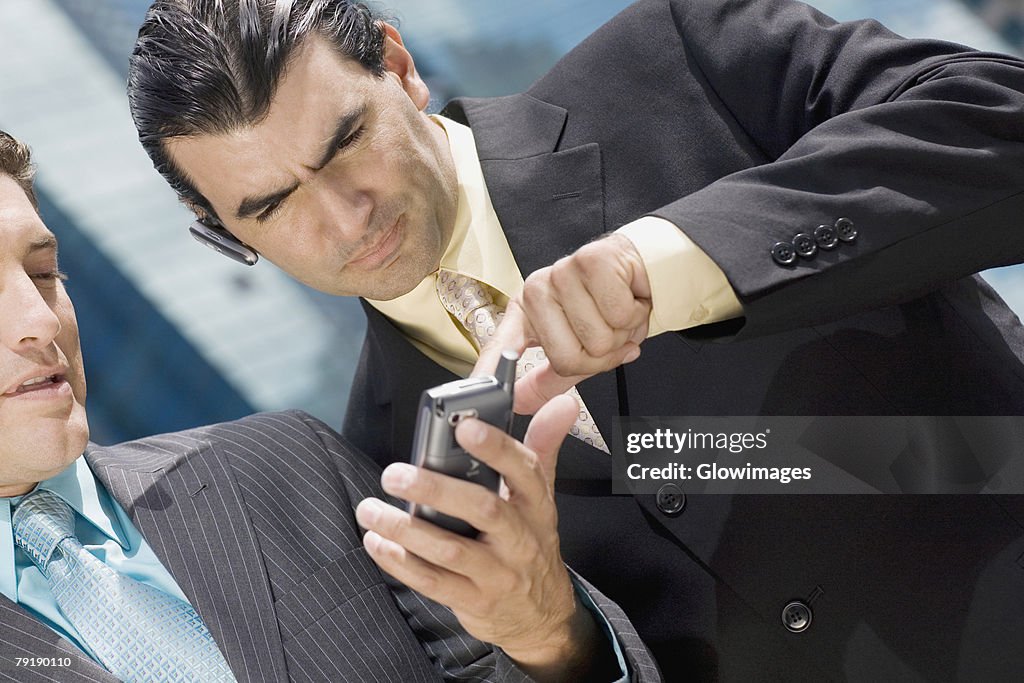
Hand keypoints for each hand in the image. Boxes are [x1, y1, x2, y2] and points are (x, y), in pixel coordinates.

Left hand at [356, 394, 601, 680]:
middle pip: (483, 509)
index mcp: (536, 505)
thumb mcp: (542, 497)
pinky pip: (433, 583)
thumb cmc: (532, 544)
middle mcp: (521, 538)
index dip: (496, 448)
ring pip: (450, 550)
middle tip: (395, 474)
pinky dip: (400, 563)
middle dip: (436, 490)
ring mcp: (498, 573)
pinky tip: (377, 542)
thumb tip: (562, 403)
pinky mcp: (475, 601)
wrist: (543, 615)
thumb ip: (543, 447)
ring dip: (405, 529)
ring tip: (371, 509)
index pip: (523, 470)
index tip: (464, 428)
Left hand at [476, 233, 650, 413]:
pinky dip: (634, 314)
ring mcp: (561, 272)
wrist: (644, 268)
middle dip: (601, 356)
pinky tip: (629, 298)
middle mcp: (537, 290)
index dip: (489, 372)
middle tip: (608, 335)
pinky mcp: (592, 260)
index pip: (502, 347)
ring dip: (622, 334)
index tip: (479, 395)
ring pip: (598, 339)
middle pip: (567, 358)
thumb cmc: (609, 305)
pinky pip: (619, 314)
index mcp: (526, 312)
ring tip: (619, 315)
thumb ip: (548, 378)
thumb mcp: (577, 347)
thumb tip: (520, 402)